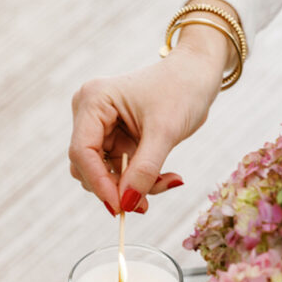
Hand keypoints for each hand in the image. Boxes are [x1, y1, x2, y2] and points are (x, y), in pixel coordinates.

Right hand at [69, 23, 230, 212]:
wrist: (198, 74)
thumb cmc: (182, 89)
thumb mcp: (165, 131)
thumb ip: (145, 169)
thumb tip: (127, 203)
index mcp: (93, 101)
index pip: (82, 151)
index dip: (98, 182)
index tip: (120, 207)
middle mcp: (90, 113)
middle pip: (88, 166)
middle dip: (117, 187)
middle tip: (145, 205)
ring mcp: (102, 126)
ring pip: (105, 173)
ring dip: (132, 186)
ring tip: (167, 182)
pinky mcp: (116, 138)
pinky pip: (121, 170)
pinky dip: (141, 179)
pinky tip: (167, 177)